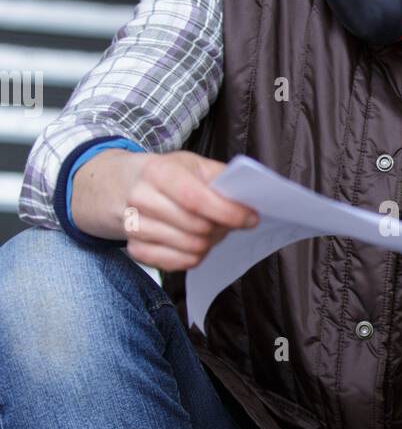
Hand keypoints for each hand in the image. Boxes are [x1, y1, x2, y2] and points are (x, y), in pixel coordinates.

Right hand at [122, 151, 258, 272]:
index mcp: (158, 172)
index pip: (195, 200)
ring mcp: (135, 227)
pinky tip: (194, 240)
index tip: (250, 218)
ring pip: (191, 248)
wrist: (123, 185)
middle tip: (229, 222)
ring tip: (210, 229)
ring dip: (210, 242)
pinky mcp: (136, 250)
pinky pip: (180, 263)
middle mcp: (141, 200)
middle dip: (222, 228)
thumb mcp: (193, 164)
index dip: (228, 212)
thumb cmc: (167, 175)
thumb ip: (221, 178)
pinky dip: (195, 256)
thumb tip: (248, 199)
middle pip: (197, 228)